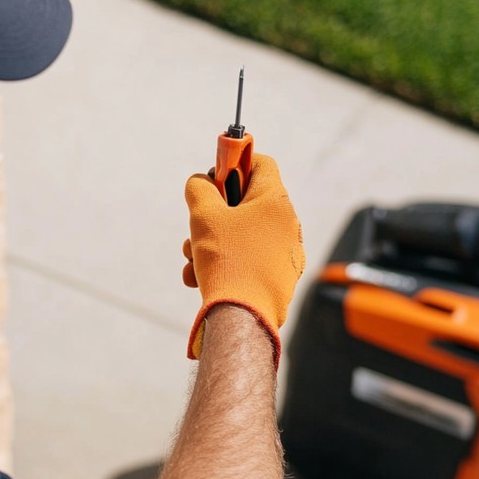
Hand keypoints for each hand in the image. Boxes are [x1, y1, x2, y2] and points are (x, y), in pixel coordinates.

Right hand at [182, 153, 305, 362]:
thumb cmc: (226, 259)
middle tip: (196, 225)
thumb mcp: (204, 215)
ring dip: (211, 242)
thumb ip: (199, 189)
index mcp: (276, 202)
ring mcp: (285, 253)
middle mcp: (287, 224)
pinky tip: (198, 278)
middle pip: (246, 203)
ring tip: (191, 259)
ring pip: (241, 235)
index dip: (234, 162)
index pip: (260, 163)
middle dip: (214, 213)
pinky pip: (247, 259)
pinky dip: (223, 263)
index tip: (214, 175)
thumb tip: (200, 183)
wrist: (243, 316)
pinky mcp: (278, 277)